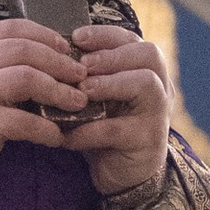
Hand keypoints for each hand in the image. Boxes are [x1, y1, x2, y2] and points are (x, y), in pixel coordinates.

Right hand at [0, 19, 85, 173]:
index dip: (44, 34)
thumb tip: (41, 57)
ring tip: (77, 101)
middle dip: (59, 62)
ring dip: (59, 90)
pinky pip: (25, 121)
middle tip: (80, 74)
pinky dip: (46, 129)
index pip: (11, 28)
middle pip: (25, 50)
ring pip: (28, 79)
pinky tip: (57, 136)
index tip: (65, 47)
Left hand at [70, 23, 170, 201]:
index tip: (76, 37)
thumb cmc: (105, 127)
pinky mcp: (148, 141)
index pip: (132, 39)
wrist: (120, 174)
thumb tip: (50, 52)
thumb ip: (84, 75)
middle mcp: (159, 87)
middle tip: (82, 65)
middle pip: (148, 54)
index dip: (105, 35)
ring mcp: (158, 114)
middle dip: (111, 55)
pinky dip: (90, 130)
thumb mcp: (96, 97)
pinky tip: (68, 135)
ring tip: (82, 91)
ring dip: (110, 83)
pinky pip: (119, 129)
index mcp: (145, 71)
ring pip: (145, 84)